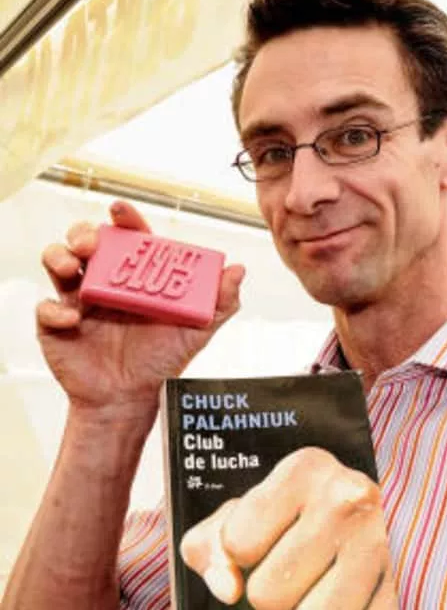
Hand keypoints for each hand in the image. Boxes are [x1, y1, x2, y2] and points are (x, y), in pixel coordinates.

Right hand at [37, 200, 244, 419]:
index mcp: (136, 276)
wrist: (132, 398)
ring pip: (57, 261)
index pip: (129, 238)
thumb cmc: (163, 358)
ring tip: (71, 268)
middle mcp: (106, 281)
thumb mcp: (197, 330)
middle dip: (84, 233)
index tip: (120, 210)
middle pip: (87, 241)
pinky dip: (53, 310)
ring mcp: (78, 299)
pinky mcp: (56, 324)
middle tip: (91, 244)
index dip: (125, 220)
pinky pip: (45, 308)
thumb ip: (220, 302)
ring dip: (59, 257)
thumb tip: (238, 270)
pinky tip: (72, 320)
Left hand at [181, 448, 397, 609]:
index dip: (239, 555)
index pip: (238, 544)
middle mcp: (346, 498)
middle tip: (293, 568)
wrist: (364, 520)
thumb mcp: (246, 514)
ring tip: (315, 586)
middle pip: (268, 594)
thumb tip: (228, 589)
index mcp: (304, 469)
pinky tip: (340, 600)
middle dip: (270, 592)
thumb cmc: (292, 518)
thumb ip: (212, 544)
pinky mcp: (397, 585)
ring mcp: (378, 542)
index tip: (262, 541)